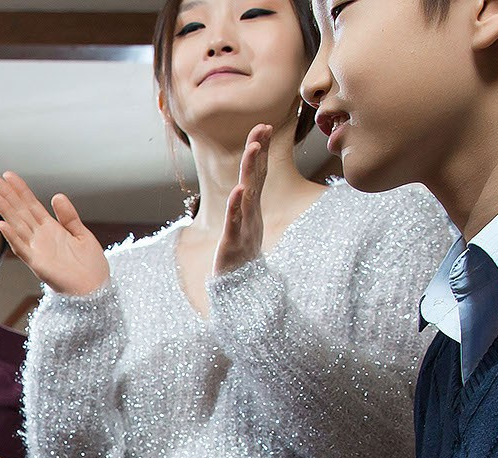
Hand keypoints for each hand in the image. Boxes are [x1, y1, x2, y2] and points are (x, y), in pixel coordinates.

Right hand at [0, 172, 108, 296]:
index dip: (19, 189)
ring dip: (4, 211)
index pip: (30, 204)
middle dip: (5, 195)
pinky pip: (22, 249)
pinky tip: (2, 225)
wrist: (96, 289)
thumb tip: (56, 196)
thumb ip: (68, 216)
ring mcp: (37, 250)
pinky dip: (12, 237)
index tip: (7, 175)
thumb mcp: (82, 234)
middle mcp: (40, 237)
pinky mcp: (38, 264)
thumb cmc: (91, 266)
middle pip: (19, 211)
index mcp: (51, 229)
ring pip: (16, 226)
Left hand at [212, 124, 273, 276]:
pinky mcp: (233, 243)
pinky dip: (237, 206)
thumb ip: (247, 203)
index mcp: (252, 209)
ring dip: (250, 171)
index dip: (261, 151)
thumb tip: (248, 182)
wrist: (240, 291)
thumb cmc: (242, 257)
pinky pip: (235, 222)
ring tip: (252, 149)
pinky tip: (238, 191)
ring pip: (248, 195)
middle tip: (263, 127)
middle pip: (256, 178)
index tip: (264, 127)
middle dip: (258, 152)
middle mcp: (251, 215)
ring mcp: (244, 228)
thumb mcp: (244, 225)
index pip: (258, 175)